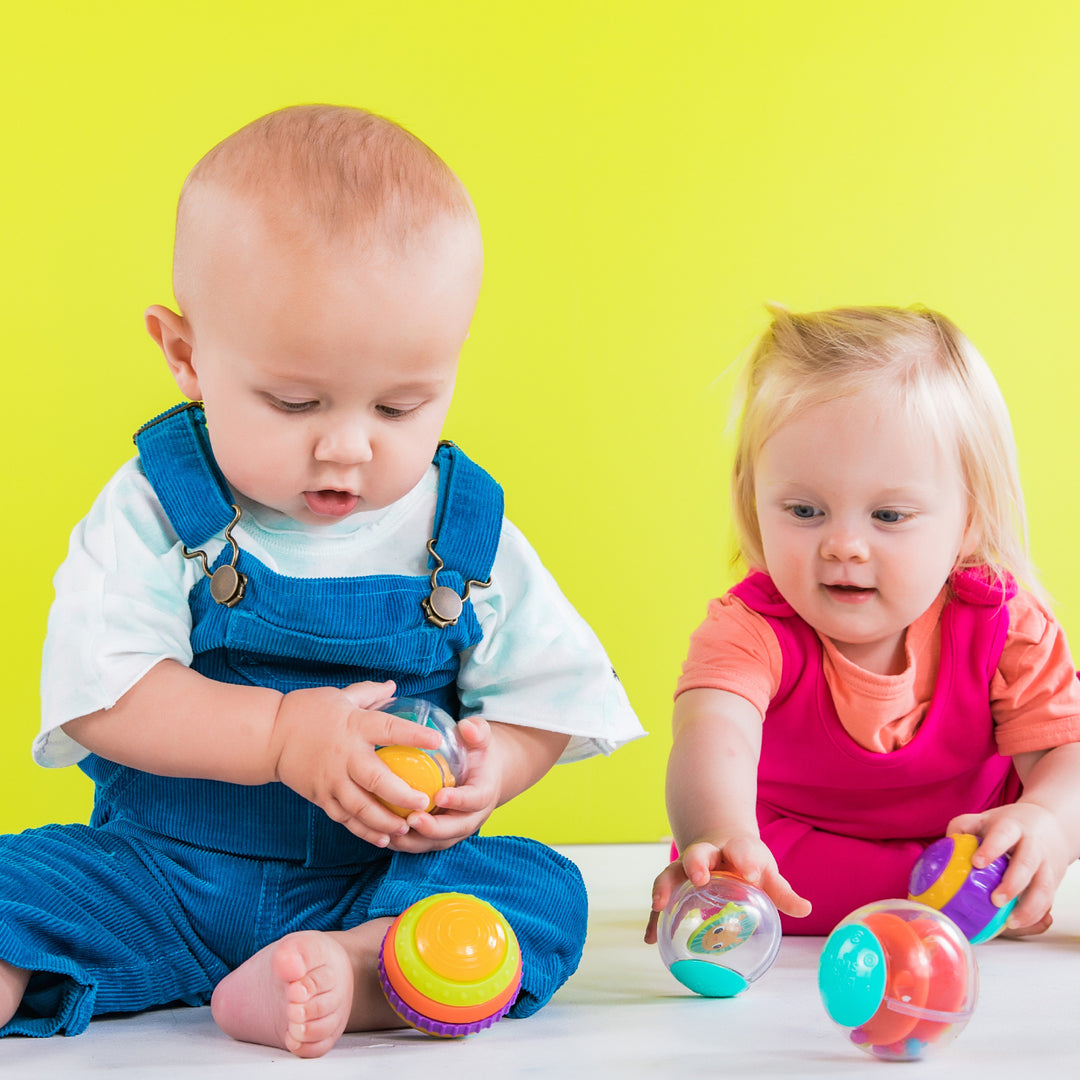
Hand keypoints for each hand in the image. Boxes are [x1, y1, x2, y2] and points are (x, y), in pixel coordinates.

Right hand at [270, 680, 445, 846]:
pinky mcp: (321, 796)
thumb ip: (370, 693)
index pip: (389, 729)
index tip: (437, 741)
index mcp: (354, 726)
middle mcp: (345, 755)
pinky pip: (345, 818)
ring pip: (361, 807)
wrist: (270, 735)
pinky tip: (383, 838)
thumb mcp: (341, 696)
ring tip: (407, 827)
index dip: (413, 735)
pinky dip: (364, 830)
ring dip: (385, 820)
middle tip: (424, 803)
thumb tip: (394, 685)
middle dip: (402, 795)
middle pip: (377, 780)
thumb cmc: (308, 711)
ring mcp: (331, 779)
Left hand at [387, 716, 498, 852]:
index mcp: (484, 792)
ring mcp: (456, 829)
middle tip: (412, 819)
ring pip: (438, 841)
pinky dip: (407, 843)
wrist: (480, 774)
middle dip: (434, 828)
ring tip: (393, 832)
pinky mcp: (441, 835)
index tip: (439, 796)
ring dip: (416, 841)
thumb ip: (476, 731)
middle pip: (455, 829)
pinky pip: (425, 844)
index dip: (459, 801)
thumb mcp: (480, 738)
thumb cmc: (476, 752)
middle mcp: (473, 816)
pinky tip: (385, 835)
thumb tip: (467, 727)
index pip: (474, 800)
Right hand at [644, 836, 810, 943]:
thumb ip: (782, 892)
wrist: (719, 844)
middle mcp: (707, 855)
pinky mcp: (674, 884)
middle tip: (699, 878)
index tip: (748, 872)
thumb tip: (805, 909)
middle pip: (698, 853)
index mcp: (734, 850)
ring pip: (672, 872)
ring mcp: (687, 868)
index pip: (739, 849)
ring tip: (658, 904)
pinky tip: (649, 938)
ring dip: (664, 886)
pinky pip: (662, 899)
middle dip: (697, 863)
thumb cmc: (747, 862)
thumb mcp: (767, 873)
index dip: (743, 858)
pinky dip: (655, 918)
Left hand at [948, 802, 1070, 934]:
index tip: (977, 863)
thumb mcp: (984, 819)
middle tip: (995, 900)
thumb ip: (962, 829)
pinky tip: (1021, 924)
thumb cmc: (1007, 825)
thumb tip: (939, 849)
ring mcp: (1047, 864)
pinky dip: (1037, 916)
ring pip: (1043, 888)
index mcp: (1012, 827)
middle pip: (1027, 864)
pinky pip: (1048, 901)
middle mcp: (1033, 845)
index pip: (1003, 835)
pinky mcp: (1054, 881)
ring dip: (1029, 908)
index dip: (992, 848)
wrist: (1050, 824)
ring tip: (1011, 922)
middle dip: (1012, 883)